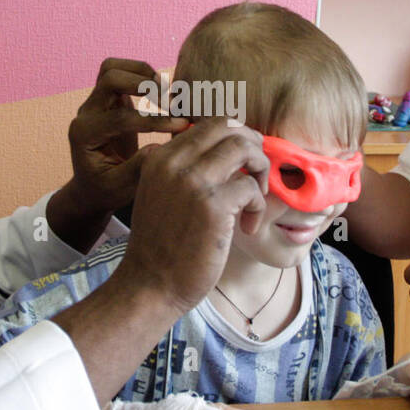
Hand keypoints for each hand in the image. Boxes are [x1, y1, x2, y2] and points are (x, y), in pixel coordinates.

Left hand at [64, 58, 189, 216]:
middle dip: (143, 85)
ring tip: (167, 92)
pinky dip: (142, 75)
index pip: (121, 117)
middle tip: (171, 102)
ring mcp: (96, 103)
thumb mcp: (120, 188)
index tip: (181, 126)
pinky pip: (121, 73)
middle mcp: (86, 113)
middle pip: (110, 78)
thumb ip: (138, 168)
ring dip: (142, 73)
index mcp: (85, 135)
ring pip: (112, 68)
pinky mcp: (109, 98)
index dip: (154, 121)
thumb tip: (160, 148)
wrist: (92, 186)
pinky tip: (161, 92)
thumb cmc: (106, 190)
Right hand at [113, 117, 268, 317]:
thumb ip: (185, 171)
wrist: (150, 286)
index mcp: (160, 157)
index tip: (242, 164)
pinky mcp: (213, 205)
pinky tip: (248, 227)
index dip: (234, 138)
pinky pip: (251, 186)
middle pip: (229, 126)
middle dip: (252, 146)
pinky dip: (257, 205)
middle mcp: (174, 161)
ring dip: (260, 169)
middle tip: (256, 174)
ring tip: (256, 197)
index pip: (207, 124)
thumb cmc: (162, 247)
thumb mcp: (161, 195)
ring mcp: (193, 181)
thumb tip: (230, 151)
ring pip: (244, 146)